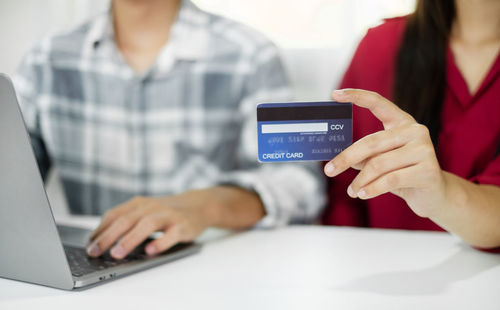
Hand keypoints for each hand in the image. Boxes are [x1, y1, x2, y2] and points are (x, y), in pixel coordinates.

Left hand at [87, 191, 211, 258]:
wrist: (199, 205)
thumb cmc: (166, 212)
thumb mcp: (146, 210)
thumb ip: (127, 221)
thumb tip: (101, 240)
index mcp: (139, 203)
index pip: (115, 214)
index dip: (100, 229)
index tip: (88, 244)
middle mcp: (152, 207)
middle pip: (127, 220)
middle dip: (108, 236)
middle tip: (95, 251)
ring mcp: (168, 215)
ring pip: (147, 225)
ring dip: (130, 239)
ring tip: (117, 254)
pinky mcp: (182, 225)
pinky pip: (171, 234)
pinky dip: (160, 243)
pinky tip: (150, 251)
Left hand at [324, 89, 447, 217]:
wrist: (435, 195)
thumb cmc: (403, 175)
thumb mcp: (382, 162)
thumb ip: (365, 157)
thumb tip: (338, 160)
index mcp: (402, 122)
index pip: (378, 103)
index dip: (357, 96)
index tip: (334, 94)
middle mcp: (415, 131)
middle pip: (371, 142)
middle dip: (346, 158)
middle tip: (329, 171)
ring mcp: (424, 150)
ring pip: (379, 165)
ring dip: (360, 181)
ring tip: (352, 191)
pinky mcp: (428, 171)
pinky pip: (390, 180)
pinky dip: (372, 189)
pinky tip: (363, 194)